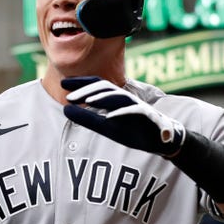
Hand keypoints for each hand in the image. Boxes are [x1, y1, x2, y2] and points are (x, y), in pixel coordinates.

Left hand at [62, 77, 184, 155]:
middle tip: (69, 96)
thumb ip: (86, 118)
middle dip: (88, 90)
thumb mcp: (105, 127)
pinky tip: (110, 117)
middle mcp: (125, 98)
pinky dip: (122, 113)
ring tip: (88, 101)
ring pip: (119, 96)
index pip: (96, 85)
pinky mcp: (148, 116)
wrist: (161, 140)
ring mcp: (137, 106)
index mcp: (114, 99)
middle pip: (106, 87)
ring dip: (103, 98)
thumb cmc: (132, 130)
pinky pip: (135, 111)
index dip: (80, 83)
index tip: (62, 84)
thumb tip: (64, 109)